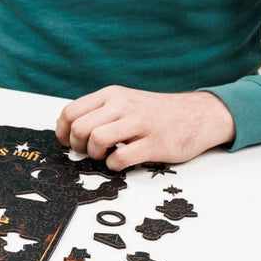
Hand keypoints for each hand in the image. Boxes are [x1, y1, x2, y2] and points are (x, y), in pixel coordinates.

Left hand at [55, 86, 235, 170]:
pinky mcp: (154, 144)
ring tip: (105, 156)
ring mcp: (139, 124)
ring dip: (95, 155)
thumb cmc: (155, 113)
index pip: (71, 112)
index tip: (69, 142)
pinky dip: (114, 165)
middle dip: (78, 146)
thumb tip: (68, 131)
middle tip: (89, 151)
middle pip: (80, 128)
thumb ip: (99, 111)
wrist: (197, 114)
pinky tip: (120, 162)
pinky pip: (120, 158)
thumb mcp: (125, 101)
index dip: (63, 132)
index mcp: (112, 94)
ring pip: (97, 139)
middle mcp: (123, 105)